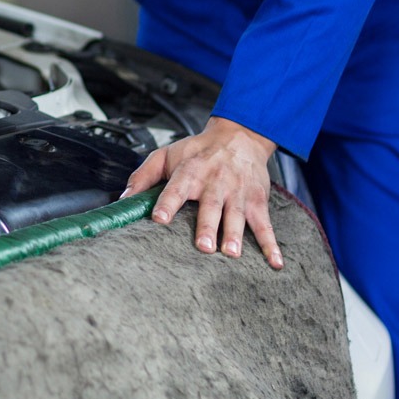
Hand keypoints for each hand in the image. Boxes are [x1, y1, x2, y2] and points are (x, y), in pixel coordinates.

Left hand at [121, 116, 283, 268]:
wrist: (238, 136)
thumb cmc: (198, 151)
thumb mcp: (166, 155)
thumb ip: (143, 176)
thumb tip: (123, 199)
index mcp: (190, 171)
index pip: (176, 188)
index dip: (167, 203)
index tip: (159, 219)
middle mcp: (214, 182)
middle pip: (210, 206)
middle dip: (207, 226)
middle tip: (204, 246)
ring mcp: (237, 192)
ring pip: (236, 215)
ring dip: (235, 235)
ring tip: (232, 253)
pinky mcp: (256, 201)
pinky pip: (265, 225)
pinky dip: (271, 244)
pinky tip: (275, 262)